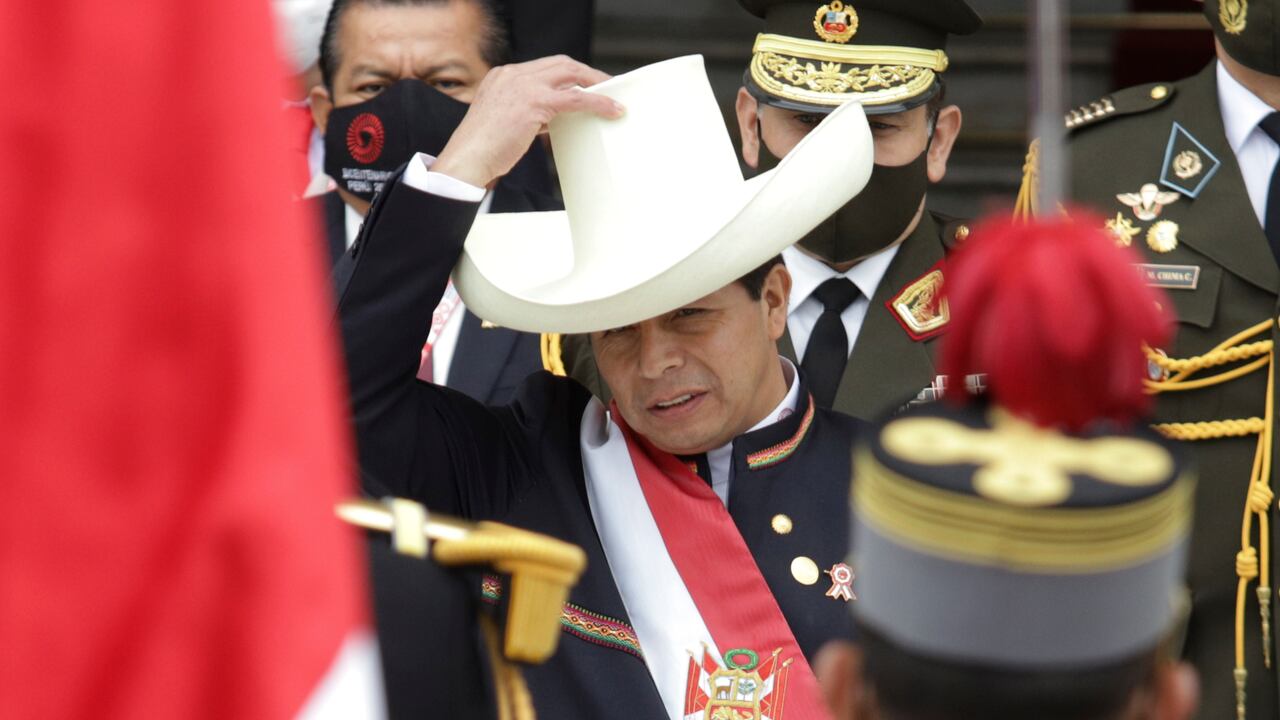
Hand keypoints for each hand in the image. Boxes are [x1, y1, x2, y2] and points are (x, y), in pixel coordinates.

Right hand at [432, 56, 622, 187]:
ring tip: (613, 98)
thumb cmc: (483, 148)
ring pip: (571, 74)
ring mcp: (523, 85)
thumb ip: (528, 113)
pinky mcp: (534, 102)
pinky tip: (611, 109)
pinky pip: (575, 98)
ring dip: (596, 84)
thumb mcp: (505, 121)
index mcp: (503, 76)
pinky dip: (598, 102)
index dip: (569, 73)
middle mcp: (513, 74)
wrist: (467, 159)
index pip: (545, 66)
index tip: (585, 83)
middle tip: (606, 86)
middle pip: (561, 63)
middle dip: (587, 74)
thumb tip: (553, 118)